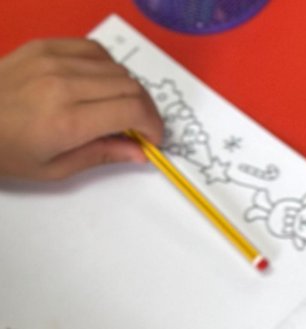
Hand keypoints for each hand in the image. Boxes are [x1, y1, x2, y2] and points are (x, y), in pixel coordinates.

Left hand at [0, 39, 162, 180]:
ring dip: (129, 90)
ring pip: (117, 68)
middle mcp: (64, 84)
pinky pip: (94, 49)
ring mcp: (53, 59)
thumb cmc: (8, 151)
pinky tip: (102, 85)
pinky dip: (108, 67)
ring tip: (122, 109)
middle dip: (147, 110)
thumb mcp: (56, 168)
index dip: (154, 126)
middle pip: (130, 86)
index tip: (153, 140)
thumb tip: (140, 151)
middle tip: (142, 128)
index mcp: (68, 121)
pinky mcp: (44, 46)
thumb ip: (102, 155)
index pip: (133, 110)